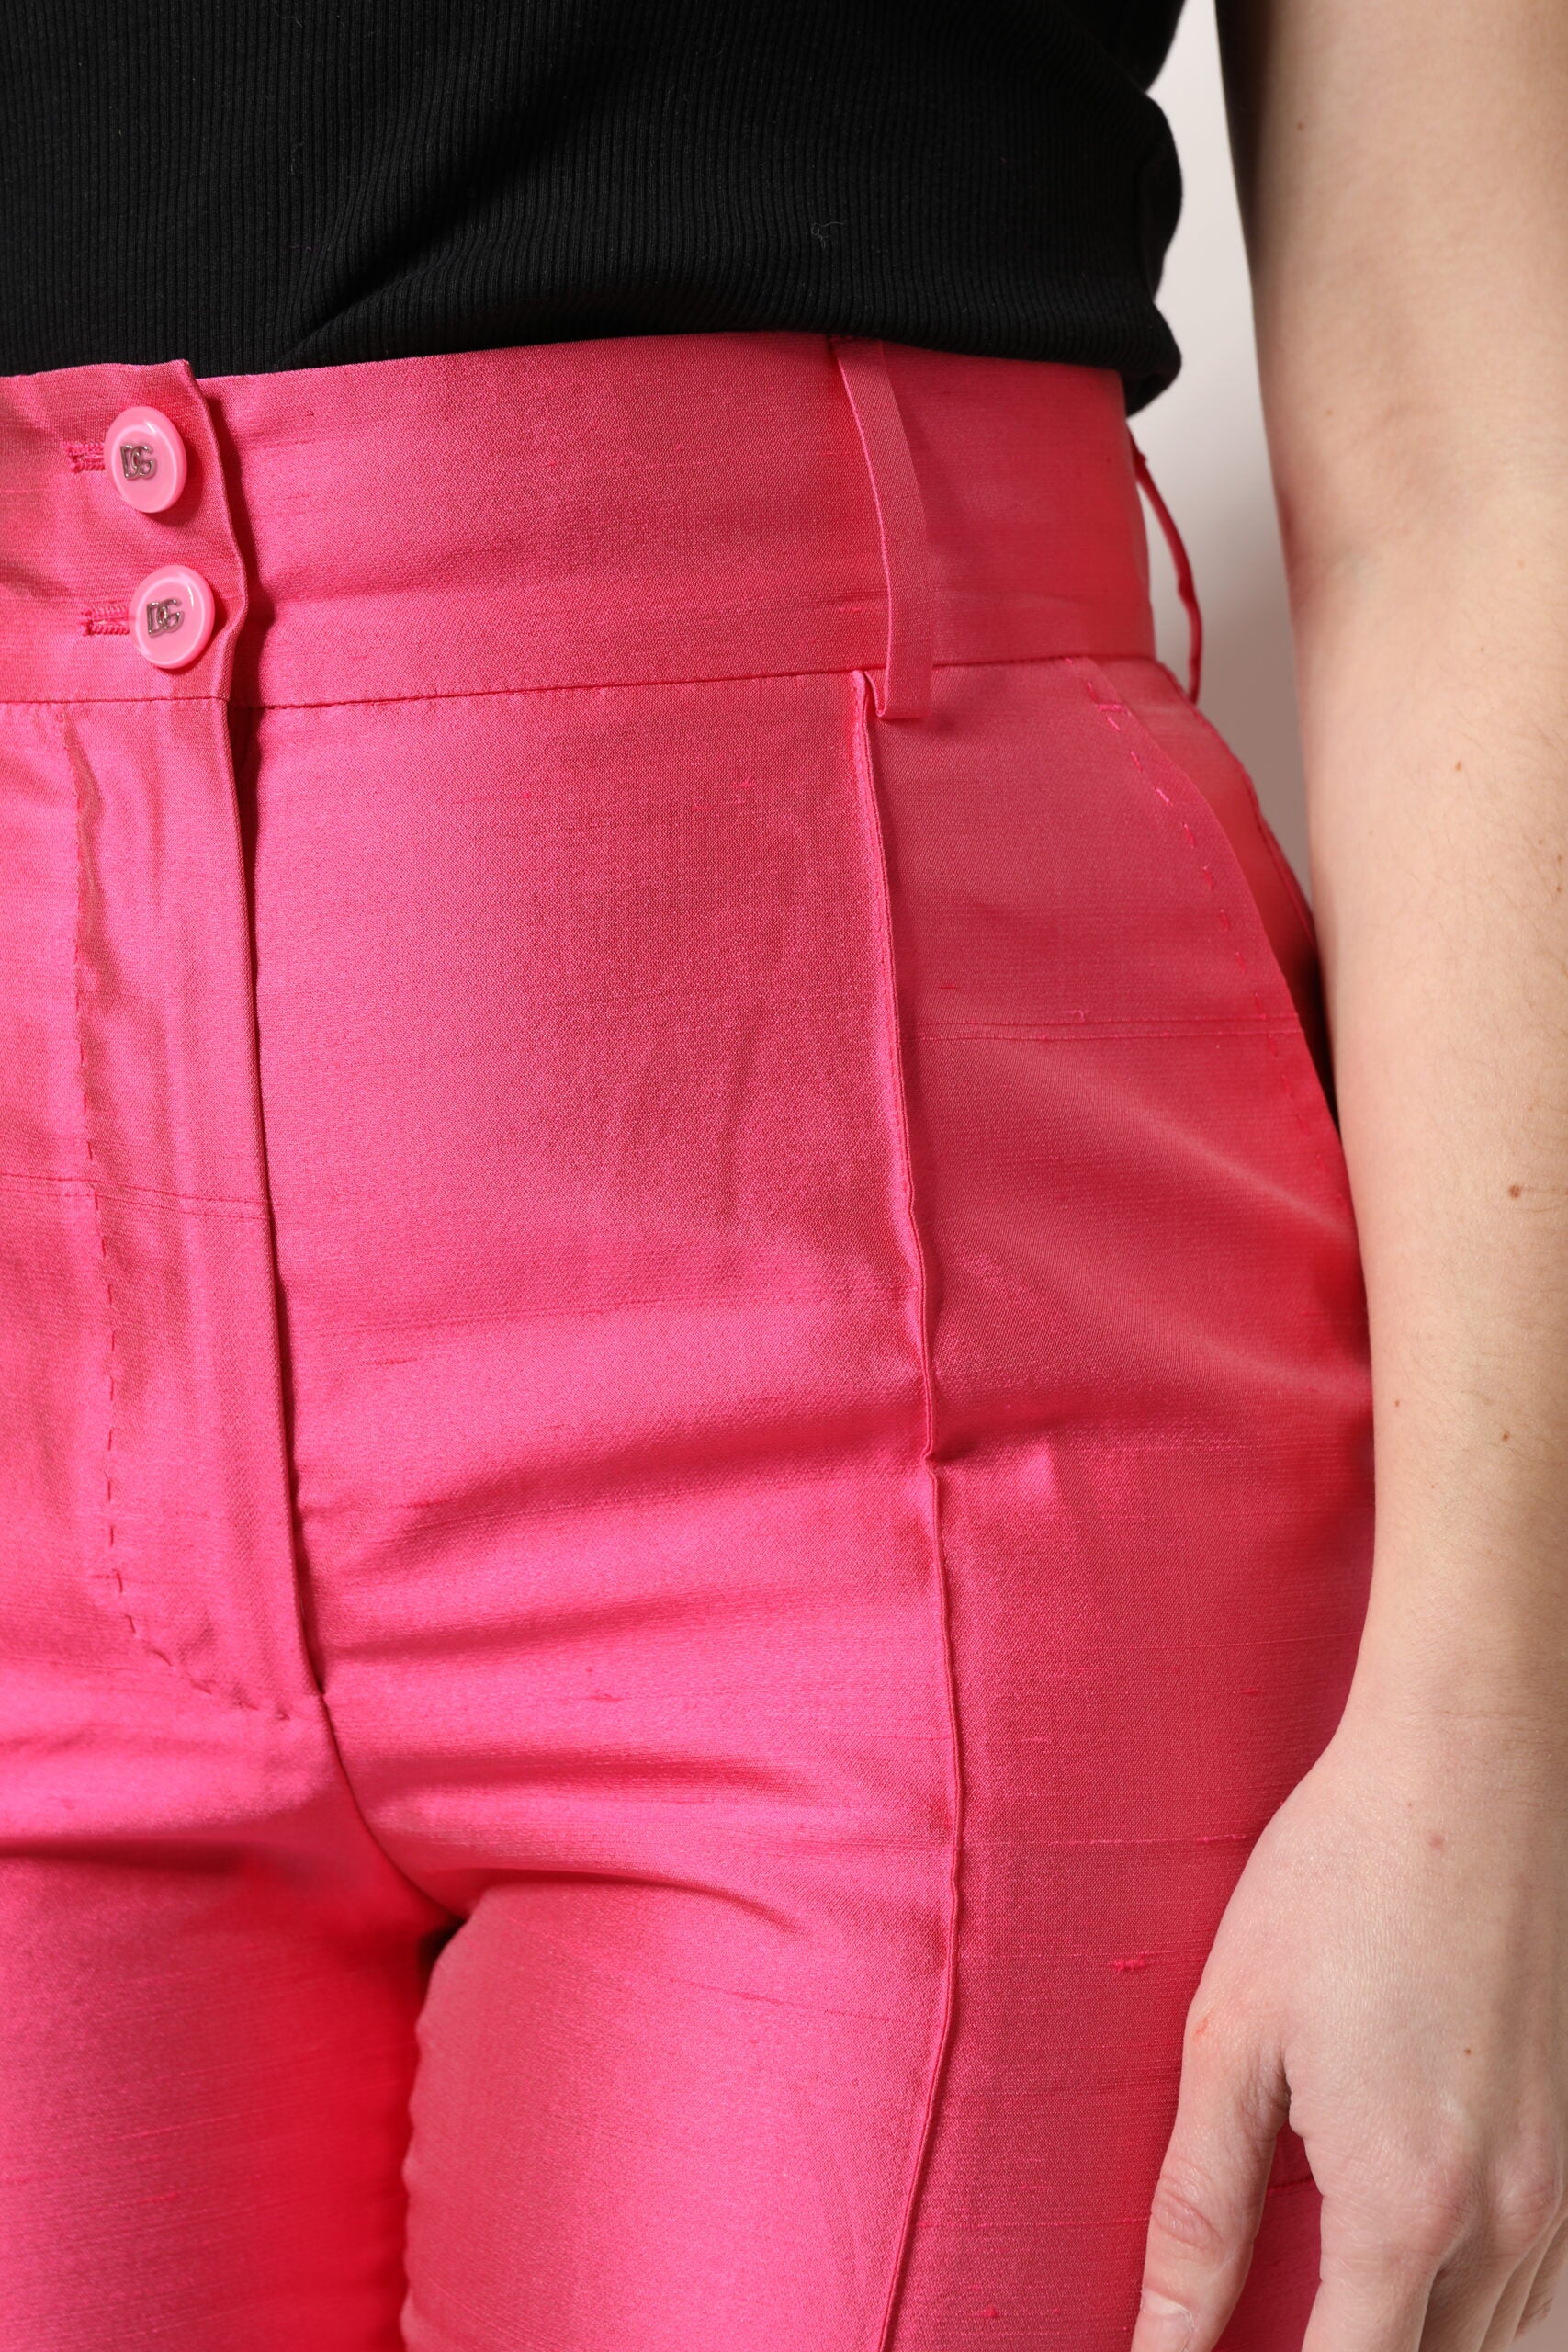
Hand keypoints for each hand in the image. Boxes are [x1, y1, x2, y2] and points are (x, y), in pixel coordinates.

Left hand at [1128, 1696, 1567, 2349]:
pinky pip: (1555, 2296)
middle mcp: (1509, 2220)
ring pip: (1511, 2350)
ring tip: (1350, 2305)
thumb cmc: (1341, 1878)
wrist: (1475, 1765)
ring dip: (1426, 2346)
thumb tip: (1158, 2341)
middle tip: (1294, 2315)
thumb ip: (1199, 2205)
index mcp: (1403, 2202)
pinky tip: (1433, 2277)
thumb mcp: (1233, 2033)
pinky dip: (1498, 2316)